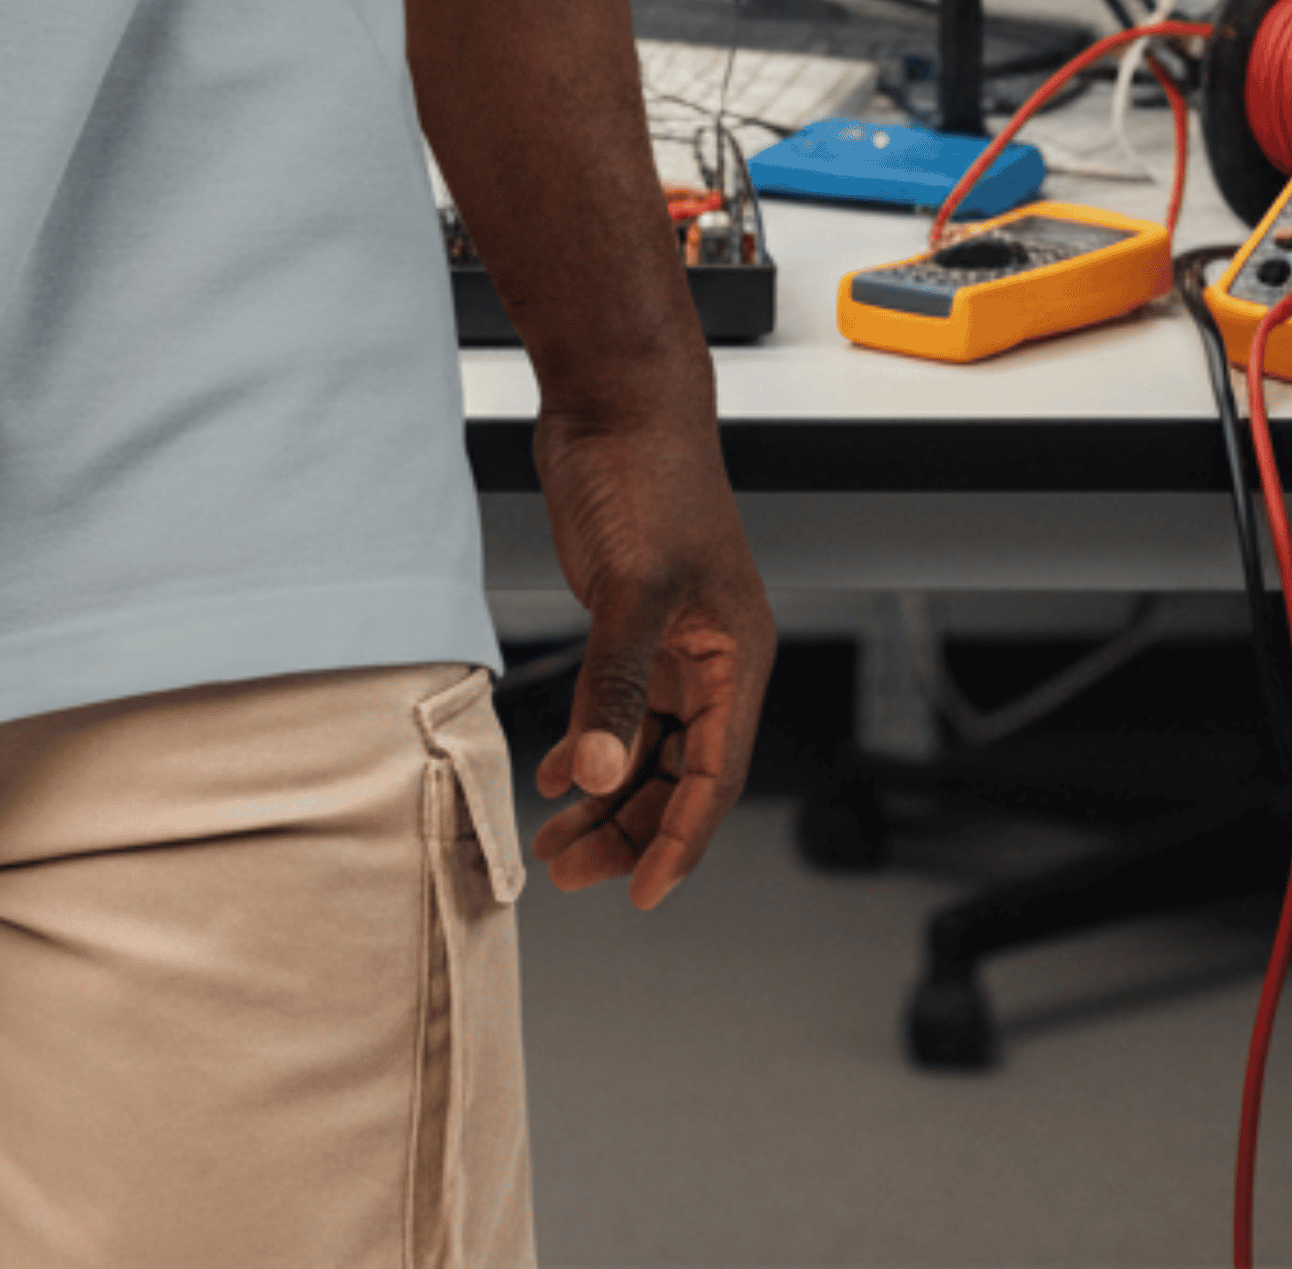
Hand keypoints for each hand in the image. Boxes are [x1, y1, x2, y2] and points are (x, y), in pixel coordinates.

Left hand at [527, 406, 774, 907]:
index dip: (678, 841)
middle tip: (572, 871)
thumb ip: (616, 684)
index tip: (641, 891)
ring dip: (604, 795)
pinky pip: (617, 707)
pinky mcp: (629, 621)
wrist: (613, 400)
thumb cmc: (647, 474)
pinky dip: (588, 744)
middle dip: (629, 828)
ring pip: (646, 748)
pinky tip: (555, 774)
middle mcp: (712, 660)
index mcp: (736, 658)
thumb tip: (598, 769)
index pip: (714, 778)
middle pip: (679, 775)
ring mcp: (670, 642)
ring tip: (555, 840)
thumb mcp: (631, 587)